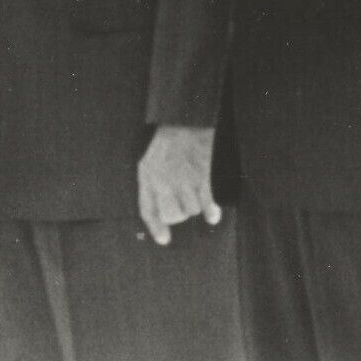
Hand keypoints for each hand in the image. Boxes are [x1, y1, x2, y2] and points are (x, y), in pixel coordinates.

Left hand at [136, 125, 220, 245]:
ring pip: (191, 210)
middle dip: (178, 215)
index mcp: (148, 176)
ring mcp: (184, 180)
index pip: (148, 210)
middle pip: (172, 215)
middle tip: (182, 209)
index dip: (155, 228)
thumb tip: (159, 206)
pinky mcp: (202, 176)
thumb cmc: (166, 139)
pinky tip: (212, 215)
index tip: (164, 239)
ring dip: (194, 207)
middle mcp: (164, 181)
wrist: (185, 120)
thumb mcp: (148, 159)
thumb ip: (151, 181)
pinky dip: (211, 212)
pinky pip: (207, 203)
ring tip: (195, 198)